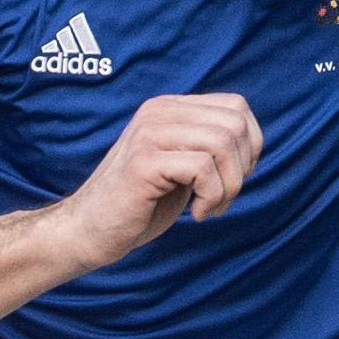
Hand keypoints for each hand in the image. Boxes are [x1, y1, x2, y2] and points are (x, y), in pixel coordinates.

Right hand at [47, 90, 263, 271]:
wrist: (87, 232)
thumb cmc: (138, 206)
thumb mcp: (180, 167)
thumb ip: (207, 146)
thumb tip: (251, 144)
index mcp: (168, 108)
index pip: (237, 107)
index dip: (250, 146)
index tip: (232, 179)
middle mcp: (158, 112)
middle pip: (235, 124)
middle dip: (241, 169)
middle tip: (221, 198)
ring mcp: (149, 134)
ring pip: (222, 144)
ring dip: (228, 186)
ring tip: (209, 207)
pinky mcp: (143, 162)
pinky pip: (202, 168)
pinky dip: (210, 196)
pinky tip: (195, 214)